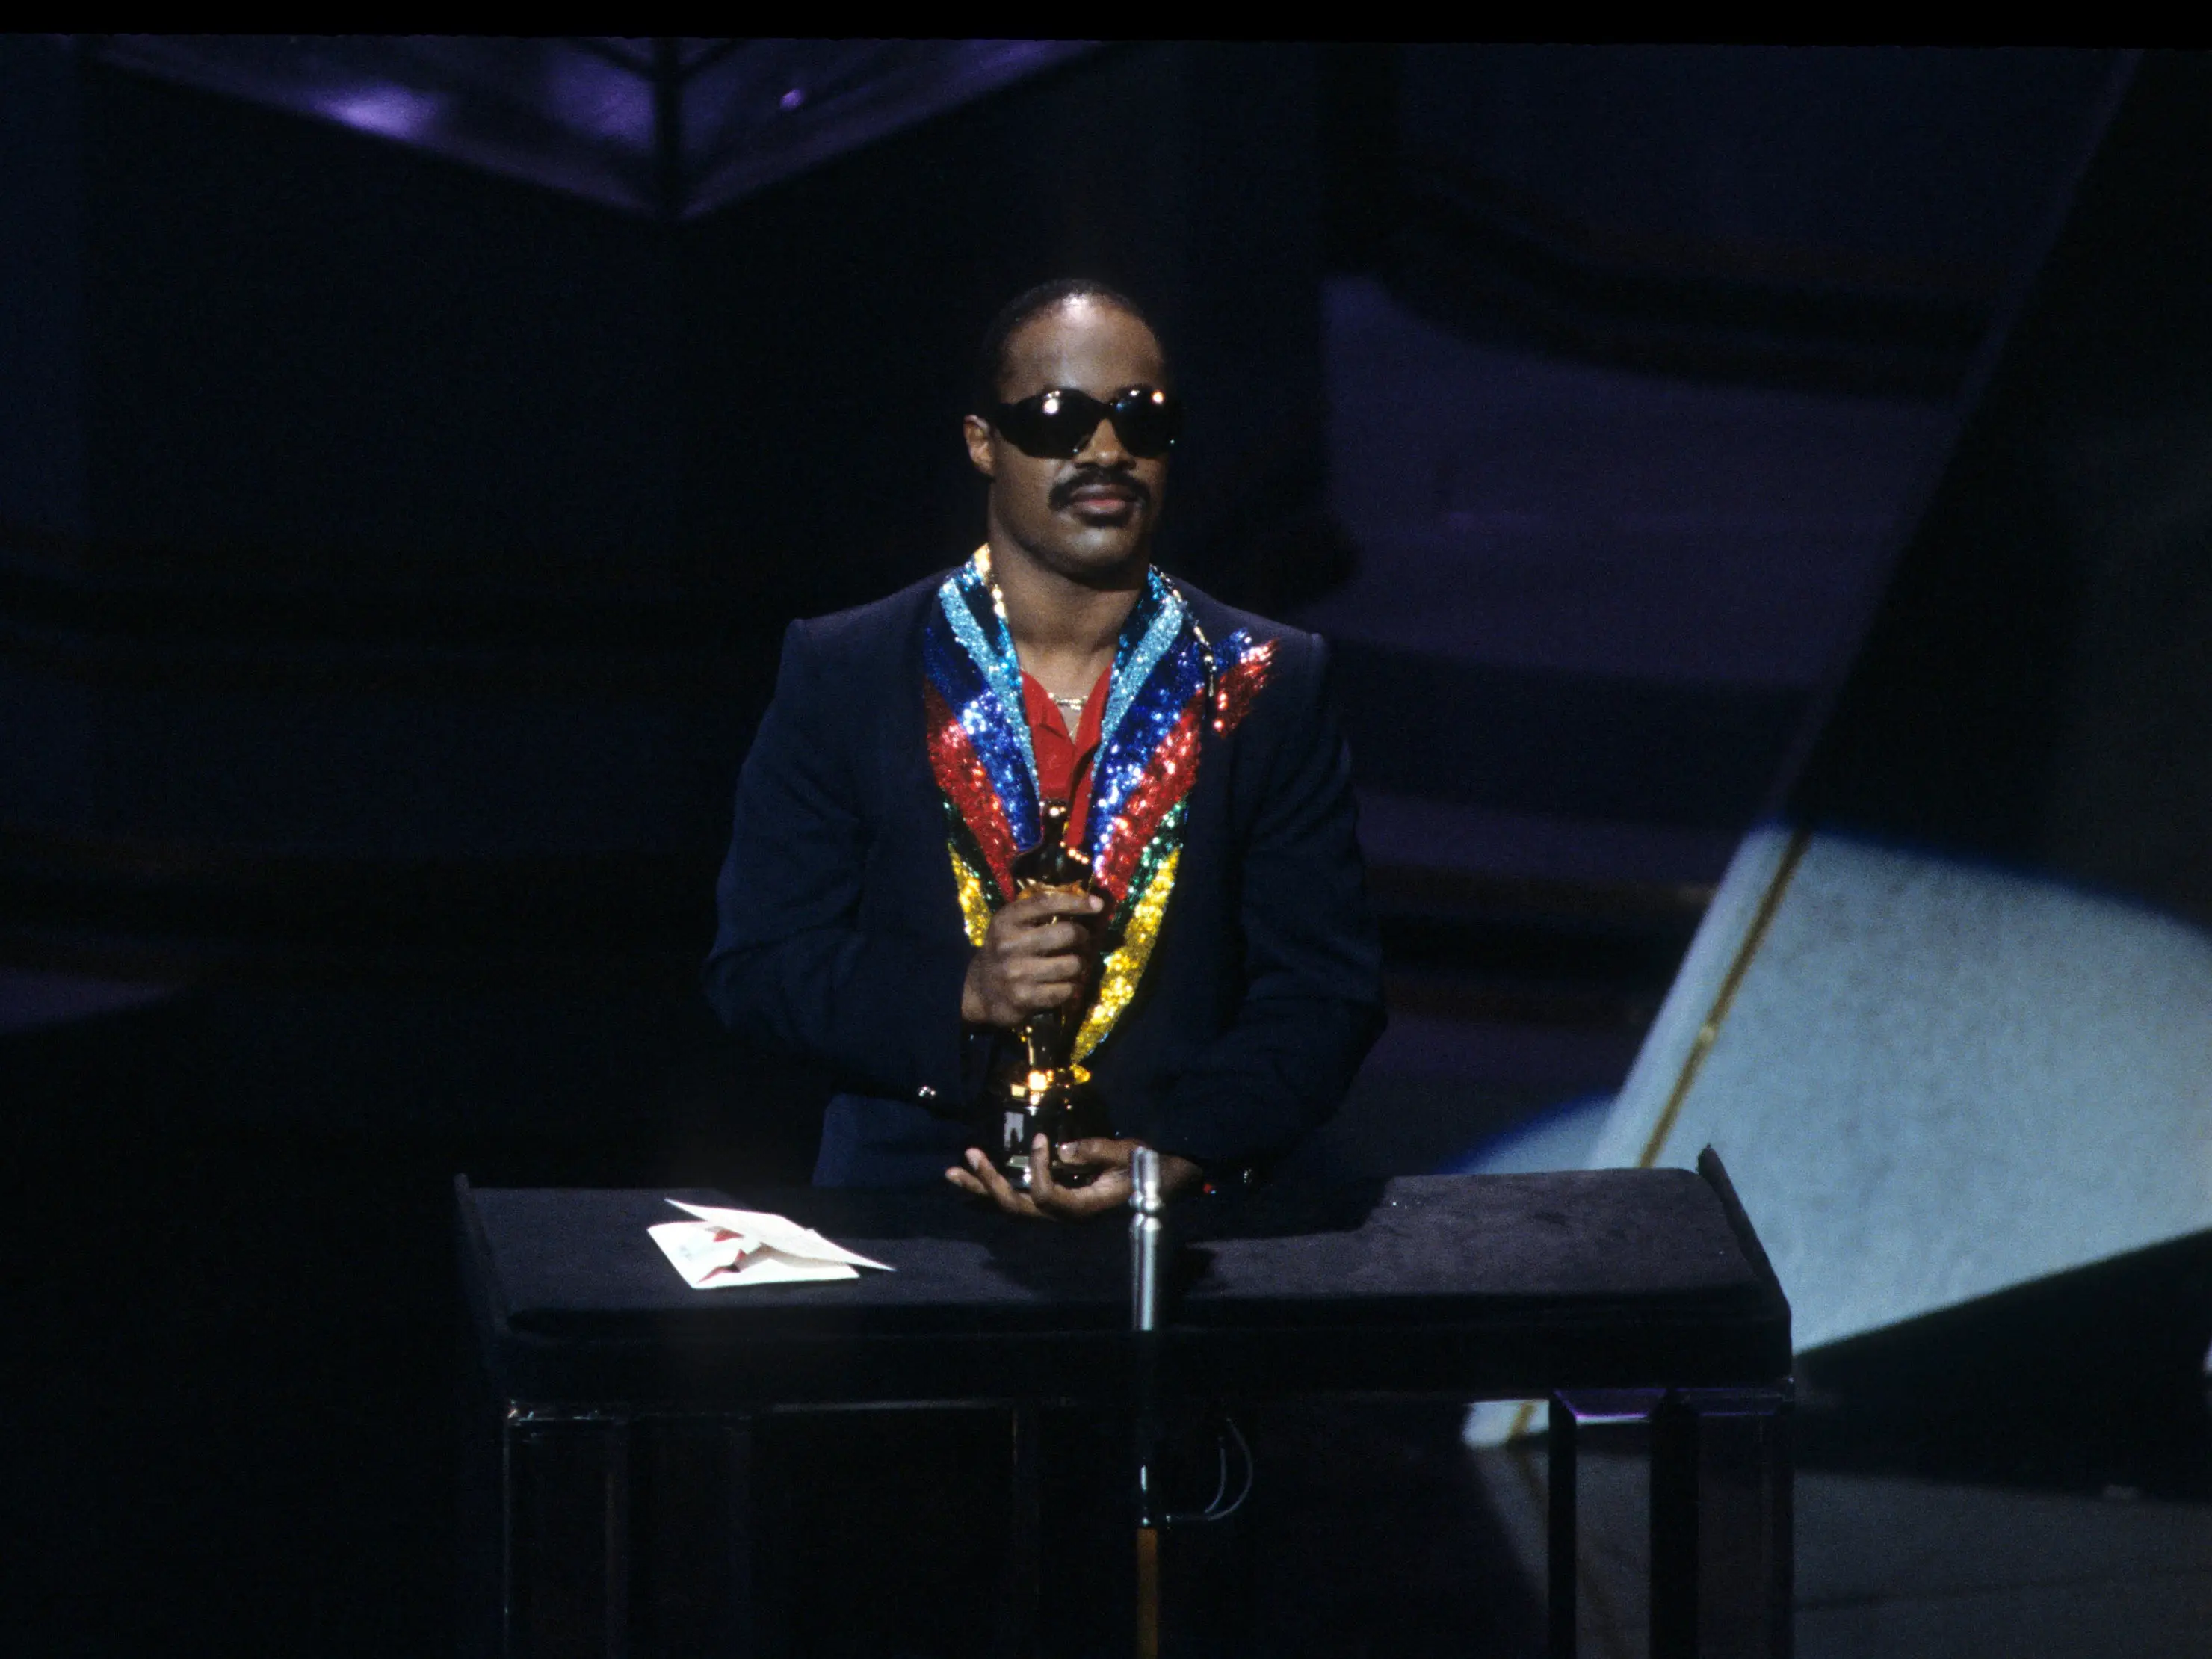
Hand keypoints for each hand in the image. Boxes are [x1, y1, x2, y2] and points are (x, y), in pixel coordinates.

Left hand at [945, 1135, 1202, 1220]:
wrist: (1157, 1182)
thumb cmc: (1144, 1167)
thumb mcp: (1126, 1154)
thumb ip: (1095, 1151)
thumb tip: (1061, 1150)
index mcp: (1083, 1207)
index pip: (1048, 1196)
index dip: (1038, 1170)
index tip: (1041, 1138)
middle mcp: (1063, 1214)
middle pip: (1017, 1206)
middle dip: (990, 1182)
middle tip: (970, 1154)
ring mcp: (1054, 1209)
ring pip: (1010, 1205)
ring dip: (980, 1188)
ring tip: (953, 1171)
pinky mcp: (1051, 1199)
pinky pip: (1016, 1197)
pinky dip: (992, 1187)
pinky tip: (970, 1176)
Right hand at [960, 889, 1105, 1028]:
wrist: (978, 990)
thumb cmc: (1004, 951)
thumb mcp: (1010, 925)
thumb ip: (1038, 913)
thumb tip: (1088, 904)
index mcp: (1006, 920)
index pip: (1046, 903)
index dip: (1076, 901)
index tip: (1098, 904)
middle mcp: (1009, 944)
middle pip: (1067, 933)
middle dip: (1083, 936)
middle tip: (1083, 940)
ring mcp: (1016, 973)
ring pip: (1071, 964)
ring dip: (1079, 964)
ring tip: (1072, 964)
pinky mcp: (1024, 998)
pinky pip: (1065, 990)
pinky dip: (1070, 987)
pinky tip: (1063, 984)